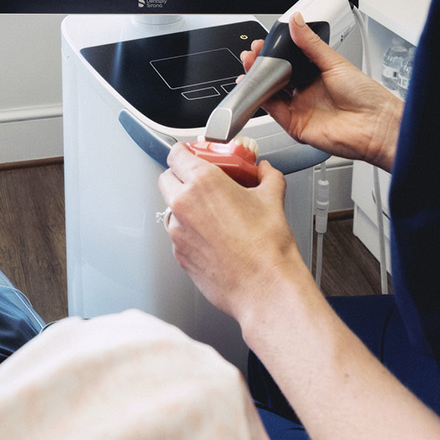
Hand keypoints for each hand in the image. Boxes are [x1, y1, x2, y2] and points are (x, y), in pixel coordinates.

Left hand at [158, 141, 313, 324]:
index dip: (186, 152)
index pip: (177, 153)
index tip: (195, 156)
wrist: (265, 287)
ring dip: (186, 206)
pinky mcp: (179, 254)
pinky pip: (178, 234)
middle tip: (203, 183)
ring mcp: (178, 232)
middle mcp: (184, 205)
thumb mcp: (272, 198)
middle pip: (167, 178)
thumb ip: (266, 176)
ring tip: (213, 213)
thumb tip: (265, 171)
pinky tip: (214, 237)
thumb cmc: (267, 247)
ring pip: (171, 208)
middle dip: (182, 177)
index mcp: (203, 182)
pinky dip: (190, 231)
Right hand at [242, 14, 402, 168]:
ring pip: (271, 94)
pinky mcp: (296, 126)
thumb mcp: (335, 61)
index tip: (262, 44)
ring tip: (250, 66)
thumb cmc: (366, 96)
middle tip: (252, 54)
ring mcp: (300, 109)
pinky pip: (274, 112)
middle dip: (261, 66)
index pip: (287, 62)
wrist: (375, 125)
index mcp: (316, 74)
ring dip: (258, 81)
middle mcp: (306, 92)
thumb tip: (297, 21)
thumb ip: (311, 43)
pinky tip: (257, 88)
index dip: (273, 53)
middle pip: (276, 78)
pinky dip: (261, 101)